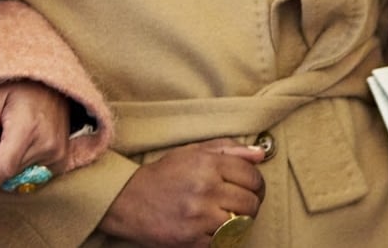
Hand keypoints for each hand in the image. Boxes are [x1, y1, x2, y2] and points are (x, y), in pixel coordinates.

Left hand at [0, 80, 71, 204]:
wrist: (52, 80)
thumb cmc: (20, 83)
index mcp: (27, 128)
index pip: (3, 167)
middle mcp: (46, 144)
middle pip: (6, 172)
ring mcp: (57, 153)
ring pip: (18, 173)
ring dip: (6, 160)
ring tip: (9, 131)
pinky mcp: (61, 158)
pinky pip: (31, 172)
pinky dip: (19, 162)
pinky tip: (21, 141)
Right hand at [97, 138, 265, 246]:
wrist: (128, 201)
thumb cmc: (163, 175)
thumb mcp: (192, 152)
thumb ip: (228, 149)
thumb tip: (260, 154)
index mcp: (207, 164)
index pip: (252, 176)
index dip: (256, 183)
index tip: (251, 186)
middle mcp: (205, 189)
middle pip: (251, 202)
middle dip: (250, 202)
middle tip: (239, 202)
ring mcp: (200, 216)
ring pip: (242, 223)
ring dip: (238, 220)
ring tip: (225, 214)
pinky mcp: (193, 239)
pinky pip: (224, 241)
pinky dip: (222, 235)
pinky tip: (210, 226)